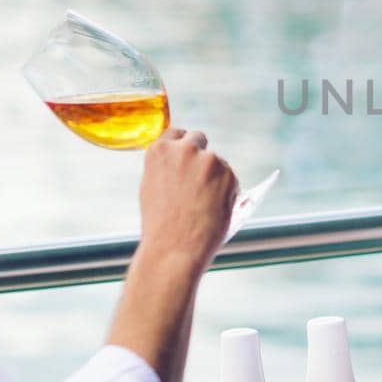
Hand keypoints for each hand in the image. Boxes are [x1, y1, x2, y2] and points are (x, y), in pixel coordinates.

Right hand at [139, 128, 237, 273]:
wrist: (175, 247)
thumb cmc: (160, 224)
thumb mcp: (152, 187)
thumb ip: (166, 168)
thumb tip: (180, 162)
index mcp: (160, 150)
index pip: (177, 133)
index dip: (183, 145)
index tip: (187, 154)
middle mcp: (185, 149)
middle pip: (199, 138)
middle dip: (201, 153)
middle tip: (201, 176)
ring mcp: (208, 159)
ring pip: (217, 163)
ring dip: (215, 177)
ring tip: (202, 205)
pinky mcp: (228, 173)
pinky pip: (230, 179)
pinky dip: (226, 191)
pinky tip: (213, 209)